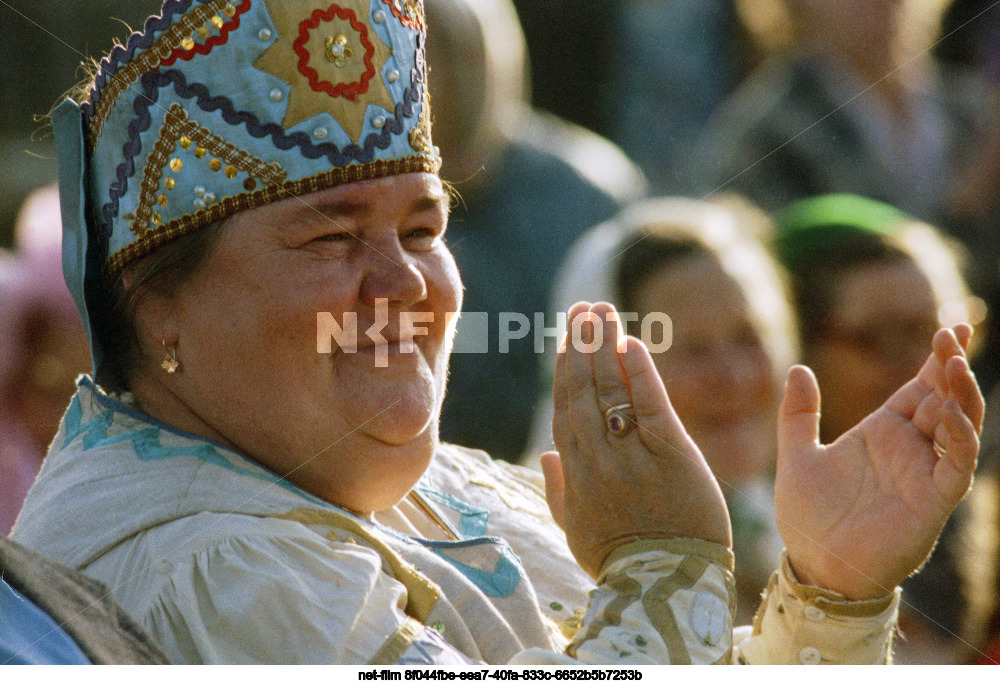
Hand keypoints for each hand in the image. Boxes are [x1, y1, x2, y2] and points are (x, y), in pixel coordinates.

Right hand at [540, 302, 731, 578]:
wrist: (665, 587)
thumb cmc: (620, 562)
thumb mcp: (575, 533)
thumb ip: (558, 491)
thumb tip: (545, 454)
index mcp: (573, 474)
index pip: (565, 409)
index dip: (565, 369)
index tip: (566, 339)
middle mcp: (596, 458)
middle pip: (583, 390)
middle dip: (581, 345)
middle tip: (582, 308)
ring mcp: (631, 453)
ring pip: (611, 389)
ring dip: (604, 345)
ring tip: (601, 311)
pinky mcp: (671, 453)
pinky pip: (649, 403)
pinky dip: (638, 371)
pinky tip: (631, 342)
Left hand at [776, 325, 983, 599]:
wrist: (813, 566)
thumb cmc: (808, 516)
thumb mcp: (796, 455)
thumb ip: (797, 413)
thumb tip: (797, 368)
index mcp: (884, 431)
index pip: (921, 386)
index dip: (938, 358)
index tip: (952, 325)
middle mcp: (911, 448)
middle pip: (945, 398)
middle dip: (953, 366)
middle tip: (954, 332)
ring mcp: (925, 473)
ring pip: (960, 426)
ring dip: (962, 396)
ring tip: (954, 365)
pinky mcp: (932, 501)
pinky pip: (956, 465)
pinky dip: (958, 437)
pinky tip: (949, 414)